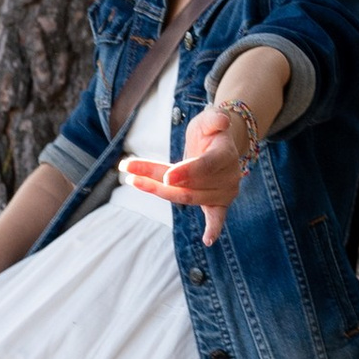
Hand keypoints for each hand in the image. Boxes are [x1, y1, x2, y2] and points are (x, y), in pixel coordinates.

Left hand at [122, 104, 250, 244]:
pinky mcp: (219, 204)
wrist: (222, 144)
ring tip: (132, 179)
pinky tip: (207, 241)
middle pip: (189, 185)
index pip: (204, 166)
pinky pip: (218, 219)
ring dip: (159, 192)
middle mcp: (228, 177)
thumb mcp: (208, 119)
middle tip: (130, 174)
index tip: (167, 176)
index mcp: (225, 155)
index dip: (186, 172)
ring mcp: (224, 193)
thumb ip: (213, 118)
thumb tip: (221, 120)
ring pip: (188, 198)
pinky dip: (214, 229)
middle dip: (158, 180)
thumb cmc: (210, 130)